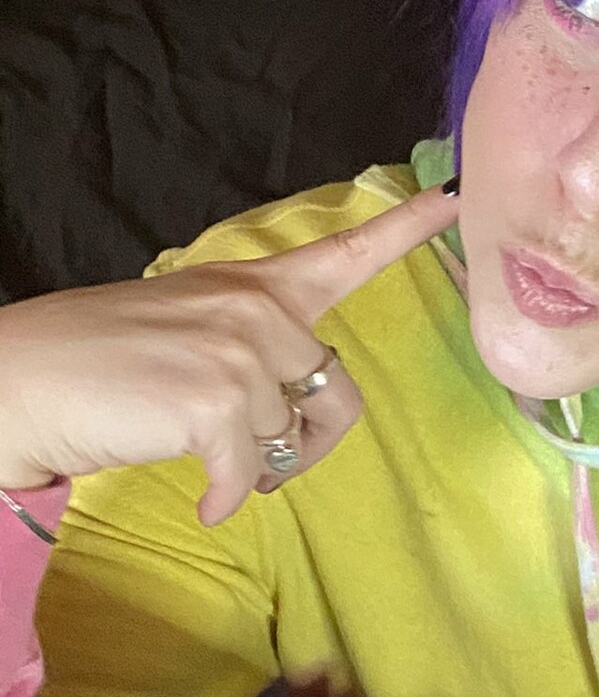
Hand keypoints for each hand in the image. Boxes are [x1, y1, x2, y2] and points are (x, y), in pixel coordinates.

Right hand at [0, 183, 459, 525]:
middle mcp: (257, 310)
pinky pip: (247, 474)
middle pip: (337, 396)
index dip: (406, 229)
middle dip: (304, 443)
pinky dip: (224, 497)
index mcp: (255, 287)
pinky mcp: (216, 403)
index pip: (345, 254)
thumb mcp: (188, 330)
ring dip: (260, 468)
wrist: (22, 380)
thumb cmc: (102, 363)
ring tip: (210, 459)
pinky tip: (200, 498)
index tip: (458, 198)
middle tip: (257, 457)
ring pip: (294, 441)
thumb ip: (253, 347)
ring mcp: (239, 353)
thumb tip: (293, 405)